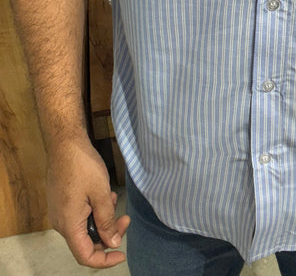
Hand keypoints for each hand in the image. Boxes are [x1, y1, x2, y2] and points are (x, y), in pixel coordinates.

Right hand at [46, 136, 129, 267]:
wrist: (65, 143)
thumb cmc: (82, 166)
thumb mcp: (101, 194)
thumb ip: (107, 221)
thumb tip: (112, 243)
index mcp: (69, 224)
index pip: (85, 256)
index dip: (104, 260)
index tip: (122, 254)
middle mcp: (60, 223)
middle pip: (86, 241)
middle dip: (108, 233)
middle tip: (125, 218)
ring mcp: (59, 212)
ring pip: (84, 227)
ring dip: (102, 218)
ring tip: (112, 198)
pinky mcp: (61, 202)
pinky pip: (79, 215)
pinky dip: (94, 210)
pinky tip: (103, 194)